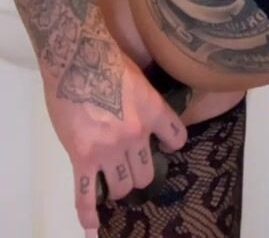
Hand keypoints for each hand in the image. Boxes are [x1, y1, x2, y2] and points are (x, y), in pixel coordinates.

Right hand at [43, 32, 186, 230]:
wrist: (78, 61)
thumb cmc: (108, 64)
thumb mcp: (142, 82)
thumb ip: (148, 105)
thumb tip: (148, 117)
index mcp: (154, 114)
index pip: (177, 138)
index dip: (171, 144)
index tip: (165, 146)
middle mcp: (136, 136)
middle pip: (146, 173)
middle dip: (140, 177)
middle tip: (133, 175)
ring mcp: (109, 150)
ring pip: (121, 186)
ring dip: (119, 189)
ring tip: (115, 187)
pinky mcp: (82, 157)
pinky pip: (86, 192)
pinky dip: (89, 211)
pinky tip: (94, 225)